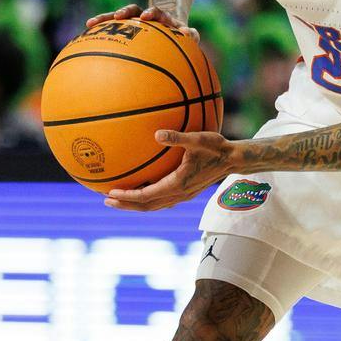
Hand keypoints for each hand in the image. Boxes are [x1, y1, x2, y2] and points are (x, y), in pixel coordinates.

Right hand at [82, 4, 195, 38]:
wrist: (169, 31)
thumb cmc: (179, 36)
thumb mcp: (188, 35)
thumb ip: (192, 34)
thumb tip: (188, 33)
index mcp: (161, 18)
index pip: (156, 12)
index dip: (152, 13)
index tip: (146, 16)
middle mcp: (144, 16)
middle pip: (133, 10)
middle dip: (126, 11)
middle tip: (119, 16)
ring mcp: (132, 22)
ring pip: (117, 17)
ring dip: (106, 18)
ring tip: (91, 23)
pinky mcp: (124, 28)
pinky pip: (109, 28)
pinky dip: (100, 27)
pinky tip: (87, 29)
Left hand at [104, 130, 236, 210]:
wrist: (234, 159)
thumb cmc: (217, 147)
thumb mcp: (198, 139)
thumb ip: (178, 137)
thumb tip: (157, 134)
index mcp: (178, 184)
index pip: (147, 195)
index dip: (128, 196)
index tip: (111, 192)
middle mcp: (179, 194)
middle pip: (147, 206)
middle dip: (126, 204)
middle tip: (106, 200)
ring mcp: (183, 195)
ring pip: (154, 205)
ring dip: (135, 204)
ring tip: (118, 199)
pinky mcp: (186, 192)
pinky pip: (162, 200)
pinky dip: (147, 199)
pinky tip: (141, 188)